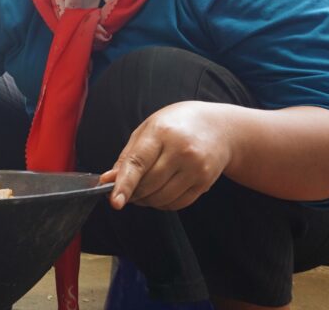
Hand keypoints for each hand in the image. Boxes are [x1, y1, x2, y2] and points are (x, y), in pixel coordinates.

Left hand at [101, 101, 231, 210]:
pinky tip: (159, 193)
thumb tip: (109, 180)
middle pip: (149, 185)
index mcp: (162, 133)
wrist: (219, 128)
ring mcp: (196, 168)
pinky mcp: (205, 182)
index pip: (138, 163)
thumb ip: (127, 156)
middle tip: (123, 191)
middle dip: (132, 193)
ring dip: (146, 200)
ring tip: (141, 191)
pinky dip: (162, 203)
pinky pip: (177, 203)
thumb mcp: (147, 130)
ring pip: (162, 198)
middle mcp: (182, 151)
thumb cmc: (176, 125)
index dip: (124, 184)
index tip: (115, 201)